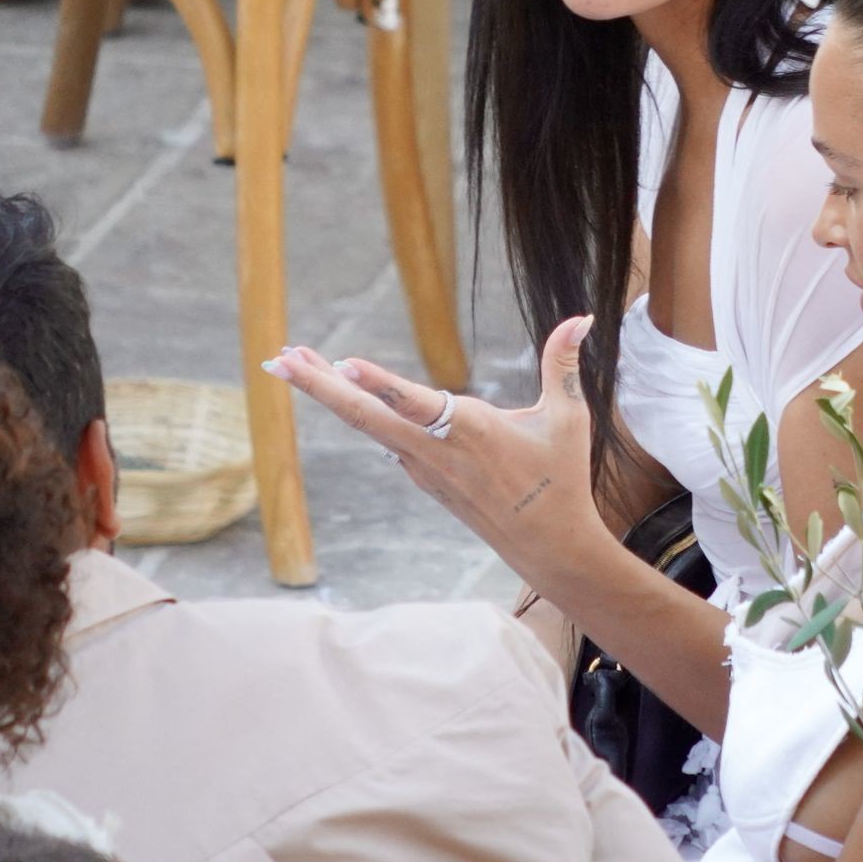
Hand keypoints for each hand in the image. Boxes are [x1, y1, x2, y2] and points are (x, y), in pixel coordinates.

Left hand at [262, 315, 611, 595]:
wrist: (548, 545)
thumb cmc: (561, 478)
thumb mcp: (568, 418)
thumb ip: (563, 364)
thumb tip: (585, 316)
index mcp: (469, 430)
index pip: (413, 402)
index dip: (375, 382)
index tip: (340, 362)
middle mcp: (435, 449)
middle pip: (364, 415)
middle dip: (317, 385)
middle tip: (276, 357)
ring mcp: (423, 468)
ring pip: (369, 425)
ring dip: (330, 395)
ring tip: (294, 363)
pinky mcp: (424, 479)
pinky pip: (388, 438)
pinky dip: (362, 412)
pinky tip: (344, 394)